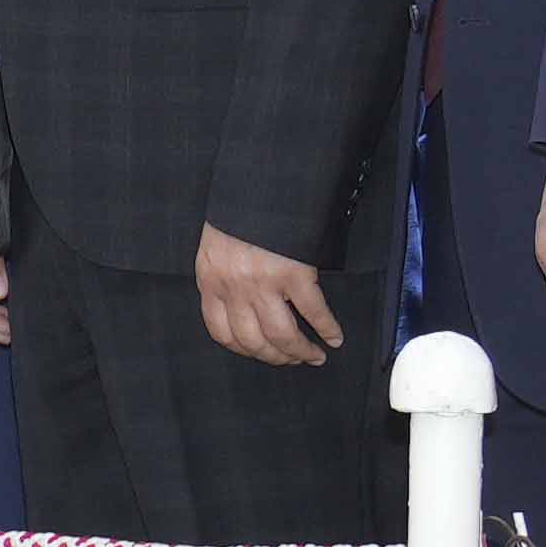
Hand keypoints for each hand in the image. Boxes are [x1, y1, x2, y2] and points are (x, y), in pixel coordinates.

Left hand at [195, 222, 346, 368]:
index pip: (221, 332)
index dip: (244, 350)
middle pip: (253, 341)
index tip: (261, 354)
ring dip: (300, 352)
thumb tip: (238, 306)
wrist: (258, 187)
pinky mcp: (294, 274)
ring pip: (281, 335)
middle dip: (275, 357)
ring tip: (314, 356)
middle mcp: (233, 288)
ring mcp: (263, 283)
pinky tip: (335, 337)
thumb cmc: (237, 217)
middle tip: (293, 360)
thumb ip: (221, 278)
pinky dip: (328, 328)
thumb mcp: (214, 249)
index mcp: (210, 281)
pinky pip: (313, 312)